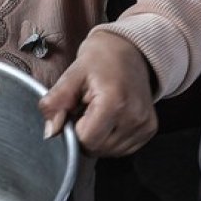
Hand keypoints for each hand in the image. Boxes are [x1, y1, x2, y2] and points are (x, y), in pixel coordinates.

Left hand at [38, 32, 157, 156]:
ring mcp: (144, 125)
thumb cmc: (100, 60)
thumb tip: (50, 132)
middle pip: (97, 149)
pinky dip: (111, 139)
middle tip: (86, 110)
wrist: (130, 49)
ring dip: (98, 137)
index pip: (86, 140)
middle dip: (84, 134)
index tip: (74, 112)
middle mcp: (134, 117)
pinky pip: (123, 149)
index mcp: (114, 102)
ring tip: (99, 112)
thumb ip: (56, 103)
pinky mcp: (149, 129)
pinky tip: (110, 119)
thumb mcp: (71, 75)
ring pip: (109, 151)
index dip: (73, 130)